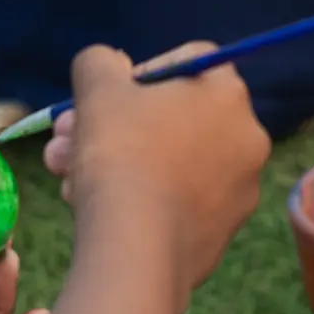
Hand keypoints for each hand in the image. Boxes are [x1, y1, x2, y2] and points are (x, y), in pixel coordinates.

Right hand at [41, 43, 270, 300]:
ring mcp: (239, 192)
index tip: (107, 95)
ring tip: (66, 175)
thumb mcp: (97, 87)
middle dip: (113, 124)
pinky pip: (174, 201)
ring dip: (115, 161)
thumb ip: (100, 62)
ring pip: (167, 162)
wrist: (136, 250)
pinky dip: (138, 198)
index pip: (190, 62)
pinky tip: (94, 209)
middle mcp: (248, 141)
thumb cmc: (120, 154)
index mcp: (230, 96)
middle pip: (172, 117)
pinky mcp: (221, 234)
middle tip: (68, 137)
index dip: (141, 72)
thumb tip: (108, 64)